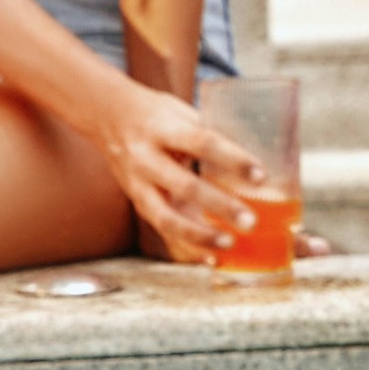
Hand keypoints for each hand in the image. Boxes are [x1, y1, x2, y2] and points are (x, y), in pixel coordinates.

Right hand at [104, 82, 263, 258]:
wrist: (108, 116)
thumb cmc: (156, 114)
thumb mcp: (181, 112)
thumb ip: (210, 134)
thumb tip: (253, 158)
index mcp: (162, 128)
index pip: (202, 142)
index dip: (232, 159)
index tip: (261, 175)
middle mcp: (146, 157)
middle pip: (185, 186)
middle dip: (219, 206)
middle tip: (250, 222)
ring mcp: (138, 184)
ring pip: (167, 217)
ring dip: (200, 235)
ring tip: (230, 245)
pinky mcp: (138, 203)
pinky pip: (164, 229)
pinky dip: (189, 246)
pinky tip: (212, 257)